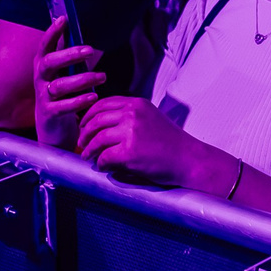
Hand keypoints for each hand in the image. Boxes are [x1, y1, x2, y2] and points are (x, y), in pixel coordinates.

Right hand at [32, 20, 104, 148]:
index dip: (52, 33)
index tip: (63, 19)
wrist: (52, 130)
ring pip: (60, 85)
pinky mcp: (49, 114)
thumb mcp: (65, 75)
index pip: (45, 46)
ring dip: (83, 79)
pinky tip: (94, 96)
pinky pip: (63, 107)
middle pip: (49, 63)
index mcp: (43, 66)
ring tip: (102, 76)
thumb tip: (84, 39)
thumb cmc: (63, 96)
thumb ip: (71, 60)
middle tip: (90, 50)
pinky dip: (79, 101)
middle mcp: (40, 79)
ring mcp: (43, 97)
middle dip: (69, 55)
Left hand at [76, 96, 228, 190]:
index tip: (83, 125)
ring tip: (88, 157)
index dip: (89, 115)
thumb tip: (102, 124)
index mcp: (137, 104)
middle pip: (97, 120)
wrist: (189, 159)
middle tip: (81, 143)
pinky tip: (102, 166)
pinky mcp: (130, 152)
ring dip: (89, 150)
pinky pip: (105, 157)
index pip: (103, 103)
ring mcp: (131, 132)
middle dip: (85, 133)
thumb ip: (130, 117)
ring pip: (98, 139)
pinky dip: (100, 163)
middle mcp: (132, 114)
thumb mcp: (150, 118)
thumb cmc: (171, 143)